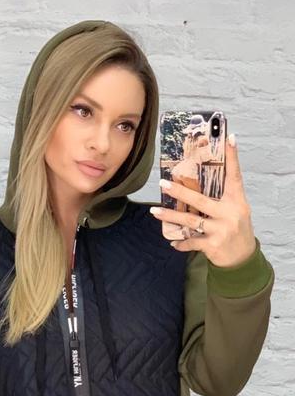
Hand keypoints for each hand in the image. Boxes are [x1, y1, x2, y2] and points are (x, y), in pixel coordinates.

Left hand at [150, 133, 256, 267]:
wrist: (242, 257)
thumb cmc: (235, 229)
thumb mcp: (235, 210)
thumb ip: (220, 199)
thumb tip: (194, 186)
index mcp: (236, 201)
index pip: (234, 176)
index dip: (233, 157)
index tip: (229, 138)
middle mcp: (229, 213)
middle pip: (200, 200)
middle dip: (180, 192)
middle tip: (163, 183)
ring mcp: (221, 229)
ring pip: (190, 221)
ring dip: (170, 217)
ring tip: (154, 212)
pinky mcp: (212, 244)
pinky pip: (191, 242)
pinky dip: (180, 243)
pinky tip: (172, 243)